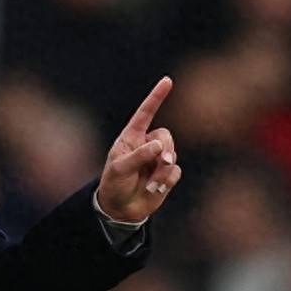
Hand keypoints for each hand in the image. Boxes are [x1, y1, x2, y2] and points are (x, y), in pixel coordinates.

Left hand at [96, 77, 181, 221]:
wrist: (121, 209)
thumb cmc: (114, 183)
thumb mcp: (120, 168)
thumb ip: (139, 155)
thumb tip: (160, 146)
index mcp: (132, 137)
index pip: (145, 113)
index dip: (156, 97)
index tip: (167, 81)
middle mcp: (147, 144)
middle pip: (166, 135)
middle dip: (165, 150)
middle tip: (159, 163)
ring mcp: (158, 159)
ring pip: (173, 154)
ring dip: (162, 170)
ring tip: (149, 183)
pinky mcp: (167, 174)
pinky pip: (176, 172)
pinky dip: (167, 180)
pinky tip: (154, 188)